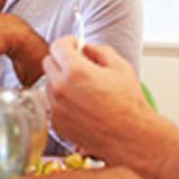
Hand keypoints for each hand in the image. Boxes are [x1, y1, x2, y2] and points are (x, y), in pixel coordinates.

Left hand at [41, 37, 149, 157]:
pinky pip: (52, 103)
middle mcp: (60, 88)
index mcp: (75, 71)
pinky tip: (80, 104)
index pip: (58, 46)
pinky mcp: (56, 122)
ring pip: (49, 84)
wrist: (129, 136)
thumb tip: (87, 49)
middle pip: (49, 63)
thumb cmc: (128, 105)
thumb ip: (100, 51)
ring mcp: (56, 107)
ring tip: (82, 88)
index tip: (74, 44)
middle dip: (62, 59)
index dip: (68, 42)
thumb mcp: (120, 67)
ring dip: (60, 80)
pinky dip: (61, 99)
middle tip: (78, 64)